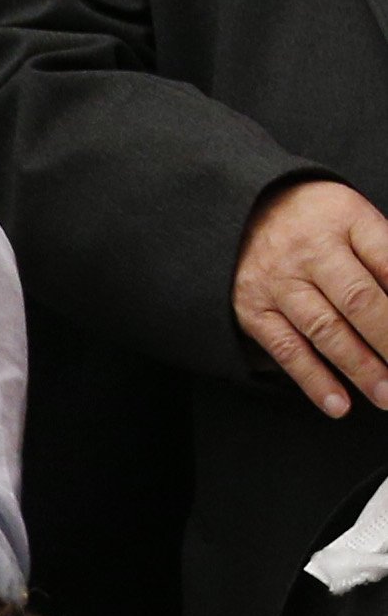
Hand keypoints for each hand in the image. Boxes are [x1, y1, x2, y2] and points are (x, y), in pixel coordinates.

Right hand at [233, 179, 387, 416]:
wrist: (241, 211)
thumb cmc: (313, 219)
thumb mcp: (356, 217)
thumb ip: (386, 255)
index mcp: (345, 220)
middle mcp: (309, 252)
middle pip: (360, 300)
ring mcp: (277, 283)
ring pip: (325, 331)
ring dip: (360, 367)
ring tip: (386, 394)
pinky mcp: (253, 311)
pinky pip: (287, 350)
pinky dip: (314, 379)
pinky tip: (338, 403)